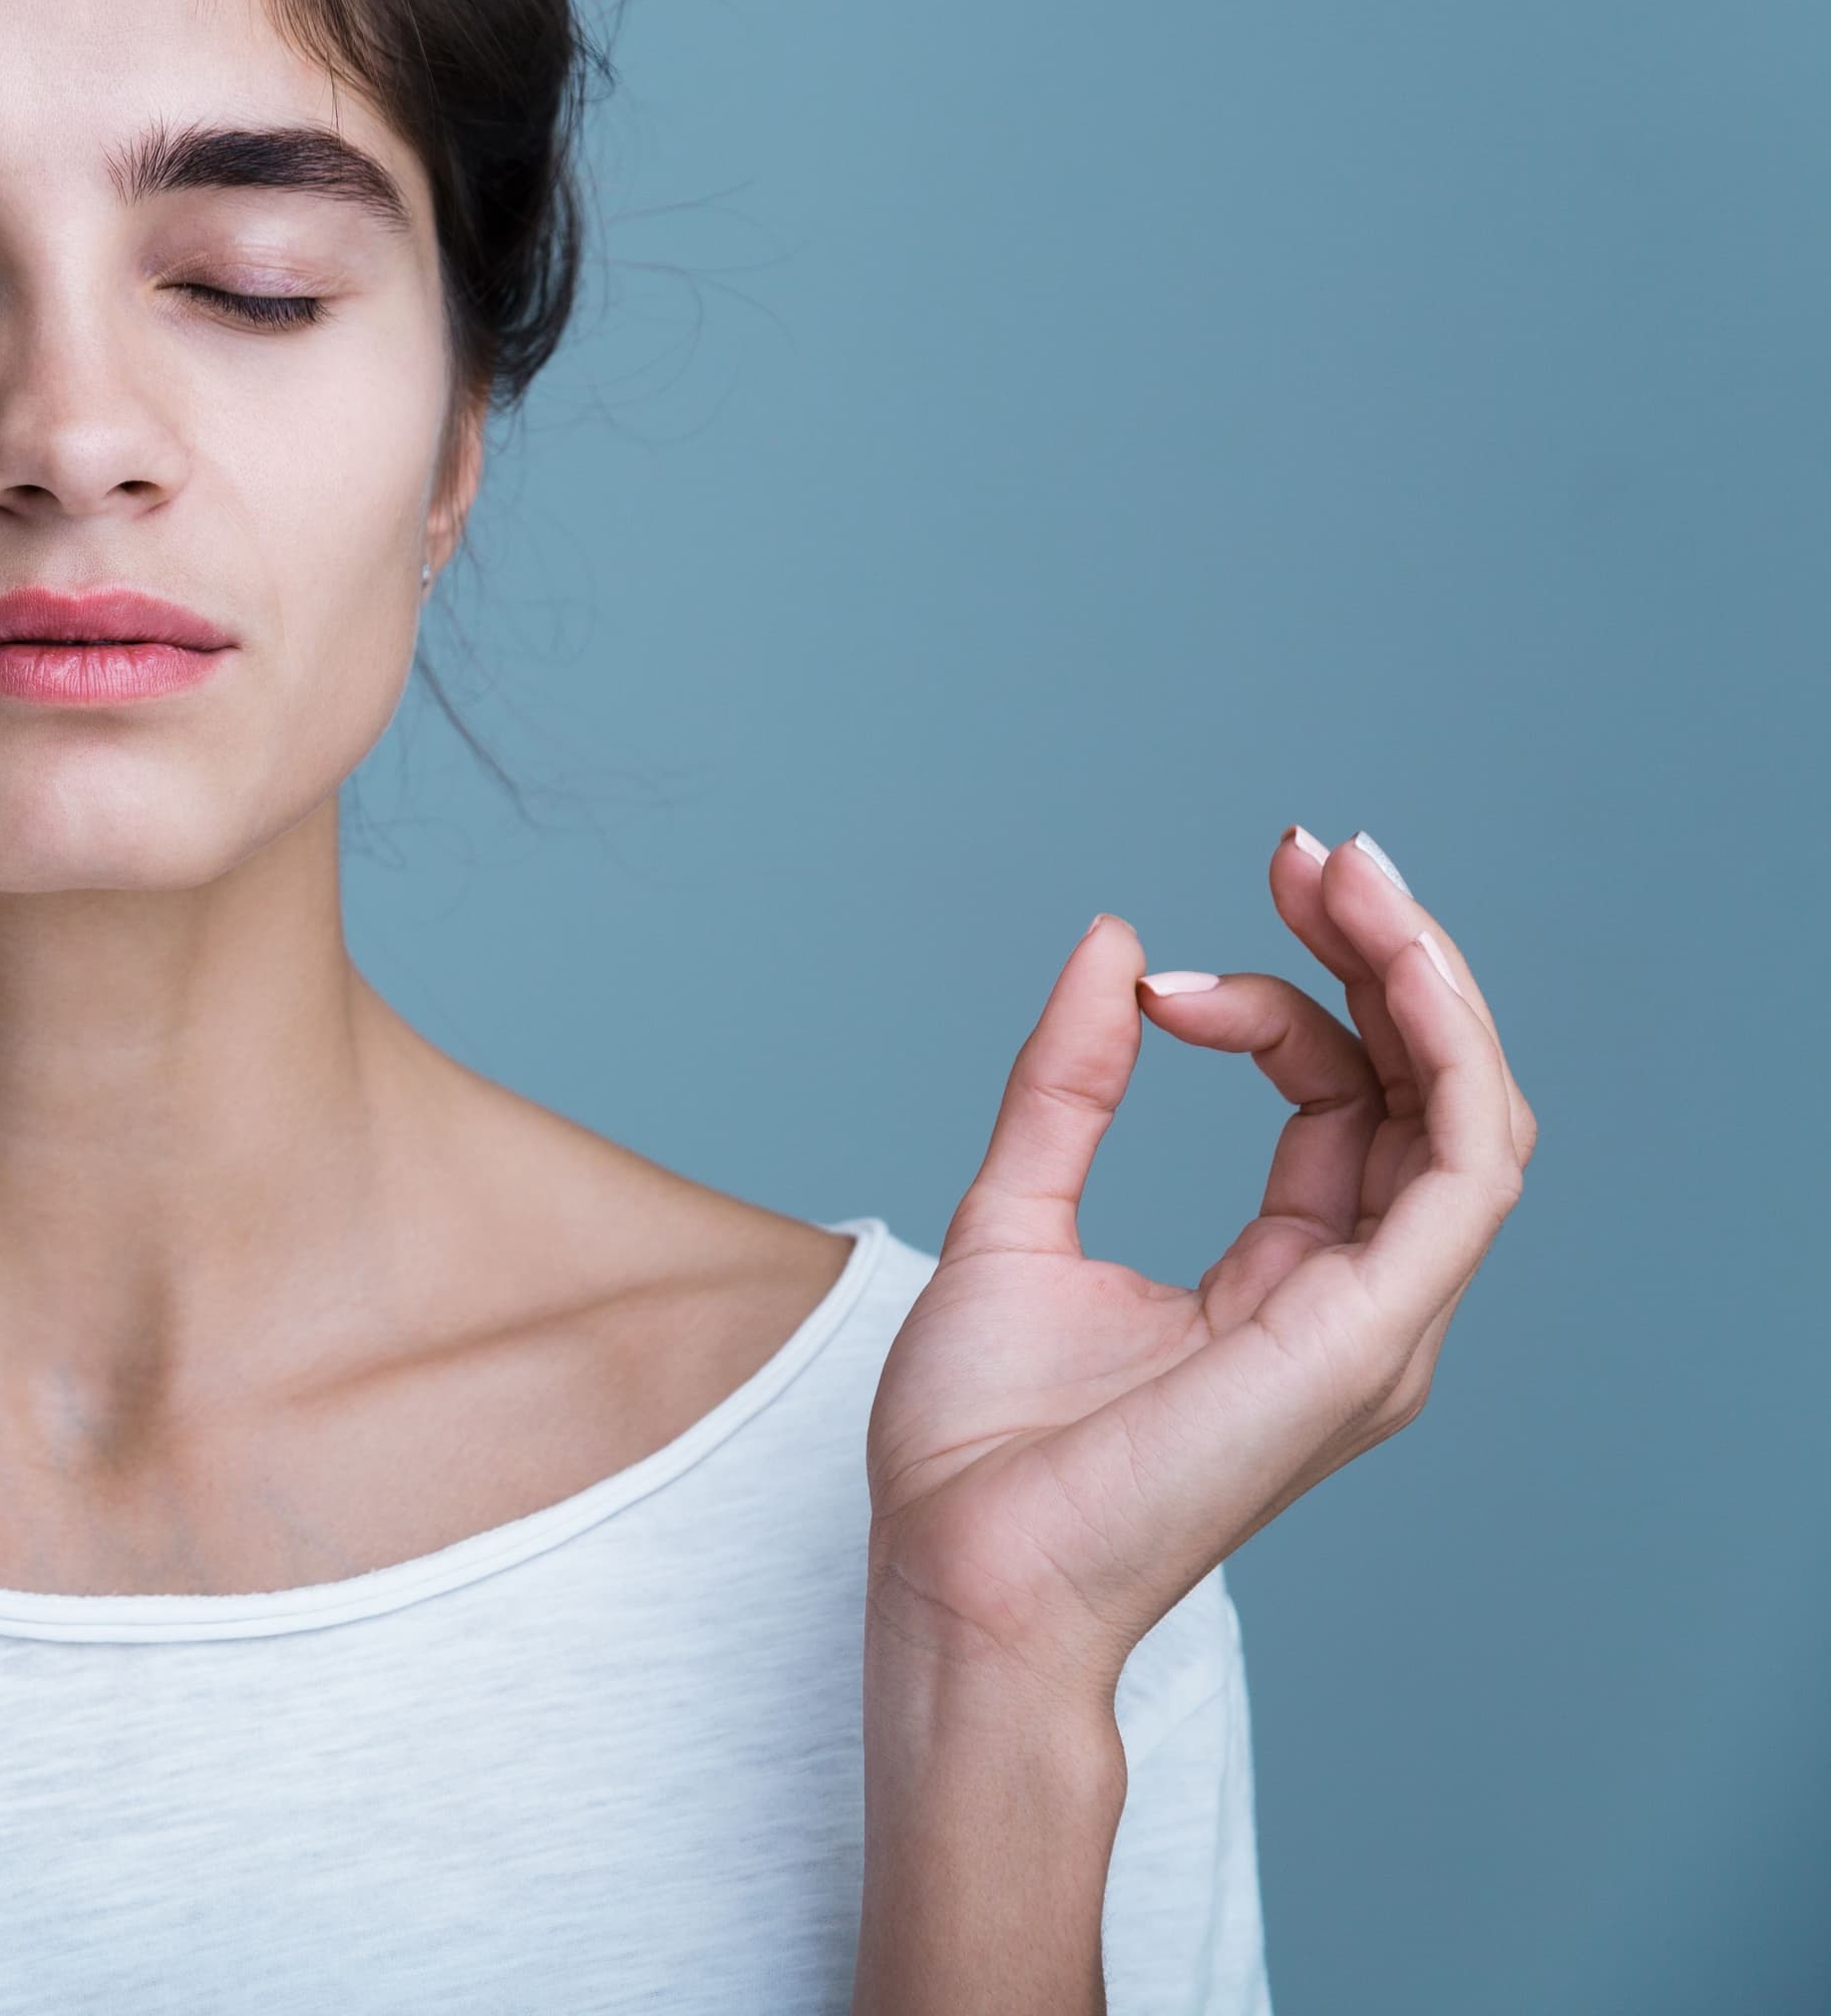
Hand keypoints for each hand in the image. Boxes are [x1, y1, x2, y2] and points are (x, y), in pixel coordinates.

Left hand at [865, 827, 1535, 1690]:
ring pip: (1468, 1116)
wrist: (957, 1572)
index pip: (1340, 1100)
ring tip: (1348, 877)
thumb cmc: (977, 1448)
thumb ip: (1069, 1088)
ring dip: (1422, 981)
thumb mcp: (1011, 1217)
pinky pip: (1460, 1175)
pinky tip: (1396, 966)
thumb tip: (1112, 948)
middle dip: (1381, 956)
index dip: (1281, 1000)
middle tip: (1311, 852)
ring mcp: (1372, 1326)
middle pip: (1424, 1092)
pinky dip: (1445, 1057)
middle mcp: (1353, 1303)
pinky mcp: (1366, 1337)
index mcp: (1285, 1282)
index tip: (1163, 974)